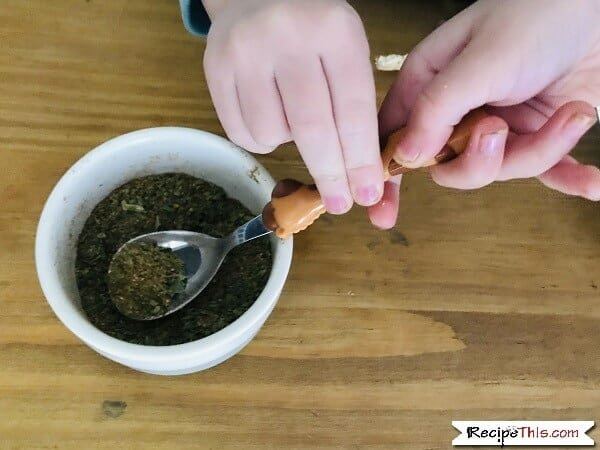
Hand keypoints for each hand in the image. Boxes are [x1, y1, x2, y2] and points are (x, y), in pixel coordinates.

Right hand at [203, 0, 383, 213]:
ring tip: (293, 122)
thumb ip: (354, 104)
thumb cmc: (312, 30)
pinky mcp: (214, 67)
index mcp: (335, 31)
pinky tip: (269, 116)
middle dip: (330, 174)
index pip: (353, 109)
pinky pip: (240, 132)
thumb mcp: (346, 49)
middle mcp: (287, 37)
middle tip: (340, 204)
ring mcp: (245, 51)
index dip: (360, 160)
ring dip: (288, 145)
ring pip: (271, 134)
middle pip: (312, 128)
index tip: (366, 193)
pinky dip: (261, 138)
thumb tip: (360, 176)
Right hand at [371, 0, 599, 228]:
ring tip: (572, 114)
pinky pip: (548, 171)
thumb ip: (437, 110)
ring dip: (543, 148)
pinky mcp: (540, 134)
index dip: (388, 171)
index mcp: (430, 84)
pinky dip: (570, 179)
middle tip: (498, 129)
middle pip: (448, 166)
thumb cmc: (538, 15)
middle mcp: (461, 110)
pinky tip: (594, 183)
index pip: (396, 135)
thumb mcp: (480, 62)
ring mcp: (501, 126)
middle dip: (478, 159)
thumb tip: (406, 156)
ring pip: (502, 170)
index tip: (382, 211)